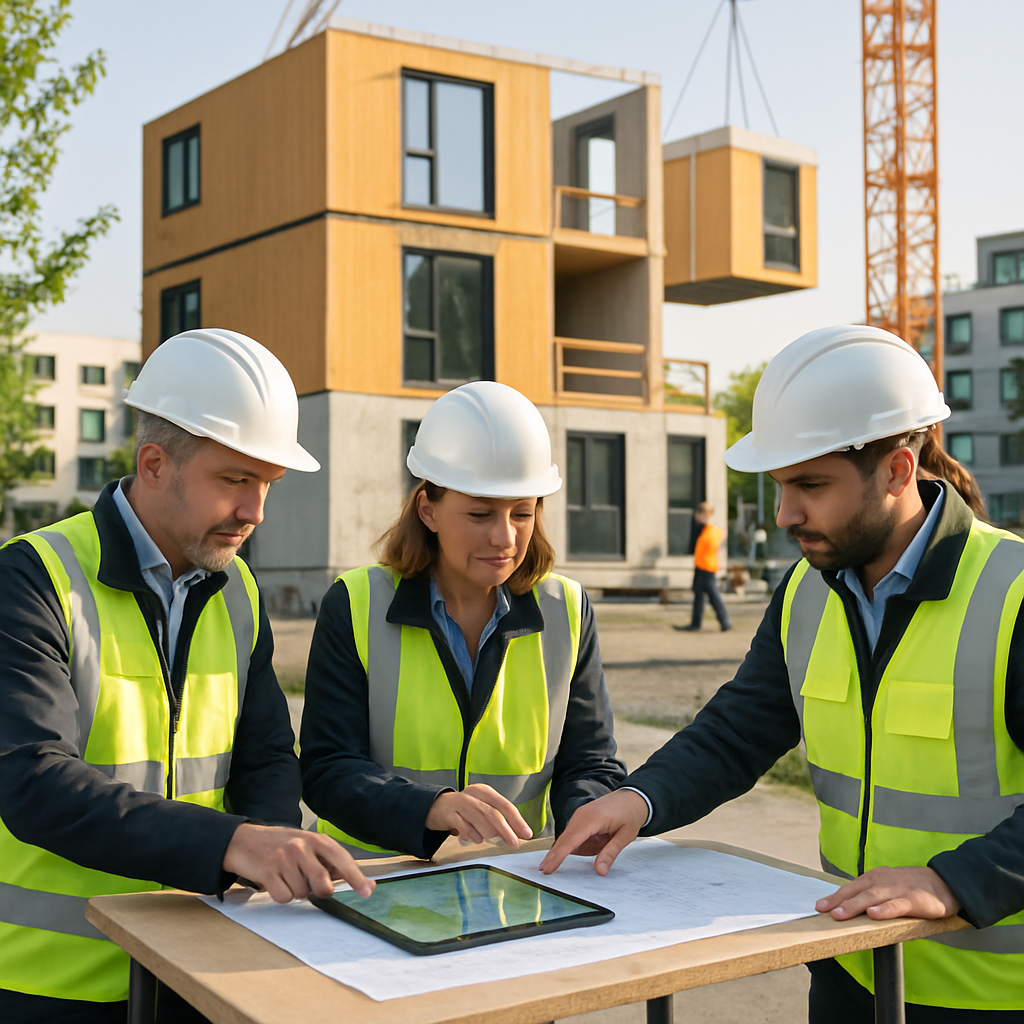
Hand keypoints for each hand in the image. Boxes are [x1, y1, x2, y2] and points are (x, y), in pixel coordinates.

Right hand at [223, 823, 374, 903]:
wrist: (244, 840)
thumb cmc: (281, 845)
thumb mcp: (307, 845)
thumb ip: (328, 861)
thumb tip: (352, 880)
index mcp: (316, 839)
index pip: (342, 860)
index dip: (356, 877)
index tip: (368, 891)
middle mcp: (302, 846)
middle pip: (323, 884)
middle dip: (320, 891)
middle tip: (309, 883)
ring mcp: (284, 858)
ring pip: (303, 893)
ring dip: (296, 891)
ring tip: (286, 875)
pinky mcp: (268, 871)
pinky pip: (284, 897)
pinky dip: (281, 895)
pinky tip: (275, 881)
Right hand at [424, 785, 532, 847]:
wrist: (438, 806)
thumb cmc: (466, 810)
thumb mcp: (483, 809)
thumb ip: (498, 819)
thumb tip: (517, 833)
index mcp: (485, 792)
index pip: (505, 805)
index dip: (517, 820)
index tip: (526, 833)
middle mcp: (474, 795)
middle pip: (493, 812)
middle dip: (506, 829)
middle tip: (514, 843)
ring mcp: (460, 803)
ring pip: (478, 817)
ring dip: (488, 832)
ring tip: (494, 841)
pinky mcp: (448, 814)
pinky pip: (462, 824)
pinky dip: (471, 833)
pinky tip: (477, 840)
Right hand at [539, 789, 648, 875]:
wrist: (634, 797)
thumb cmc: (631, 814)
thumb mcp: (625, 836)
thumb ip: (610, 853)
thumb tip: (599, 871)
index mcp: (592, 819)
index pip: (571, 841)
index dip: (559, 856)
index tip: (548, 868)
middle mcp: (582, 815)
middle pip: (564, 838)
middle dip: (553, 855)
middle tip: (543, 870)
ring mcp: (580, 814)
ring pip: (566, 836)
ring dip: (559, 850)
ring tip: (549, 865)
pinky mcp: (582, 816)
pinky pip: (572, 833)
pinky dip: (567, 844)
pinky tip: (561, 854)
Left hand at [815, 865, 959, 921]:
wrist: (943, 883)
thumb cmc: (910, 887)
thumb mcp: (886, 886)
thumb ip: (870, 895)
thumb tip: (847, 906)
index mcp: (874, 878)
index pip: (850, 888)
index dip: (834, 897)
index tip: (818, 906)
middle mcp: (882, 881)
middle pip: (856, 892)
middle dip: (838, 901)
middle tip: (823, 910)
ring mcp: (897, 890)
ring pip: (872, 898)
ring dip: (855, 906)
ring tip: (840, 915)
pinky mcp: (913, 900)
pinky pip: (896, 905)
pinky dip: (884, 910)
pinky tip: (873, 915)